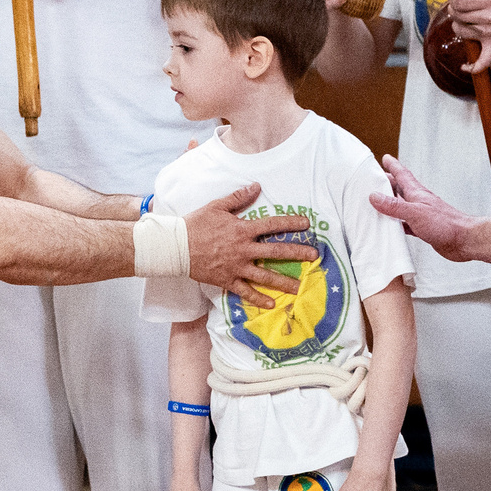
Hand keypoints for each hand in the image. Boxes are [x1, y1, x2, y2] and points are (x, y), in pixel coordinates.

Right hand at [184, 182, 313, 307]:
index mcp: (242, 229)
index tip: (307, 223)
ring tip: (300, 288)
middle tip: (315, 256)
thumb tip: (256, 186)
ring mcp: (236, 266)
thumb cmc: (195, 224)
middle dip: (297, 253)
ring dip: (284, 282)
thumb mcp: (216, 206)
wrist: (175, 246)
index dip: (290, 223)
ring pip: (265, 276)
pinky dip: (258, 299)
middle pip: (276, 252)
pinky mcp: (227, 280)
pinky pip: (245, 291)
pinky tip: (271, 304)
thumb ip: (238, 198)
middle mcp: (243, 249)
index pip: (272, 225)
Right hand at [370, 153, 479, 261]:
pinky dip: (398, 224)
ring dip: (391, 204)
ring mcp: (422, 215)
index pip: (403, 174)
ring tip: (379, 203)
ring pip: (402, 206)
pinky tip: (393, 227)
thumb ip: (394, 205)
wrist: (463, 240)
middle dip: (389, 183)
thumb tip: (375, 197)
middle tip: (377, 180)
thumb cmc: (445, 224)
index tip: (386, 158)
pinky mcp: (424, 229)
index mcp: (417, 193)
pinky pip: (406, 223)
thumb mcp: (414, 212)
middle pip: (400, 189)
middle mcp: (419, 202)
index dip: (394, 165)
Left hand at [441, 0, 490, 72]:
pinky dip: (473, 66)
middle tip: (460, 10)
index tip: (457, 0)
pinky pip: (483, 61)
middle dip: (455, 11)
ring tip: (464, 22)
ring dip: (458, 27)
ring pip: (462, 32)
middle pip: (458, 16)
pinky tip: (464, 67)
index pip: (459, 2)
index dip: (453, 0)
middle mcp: (489, 16)